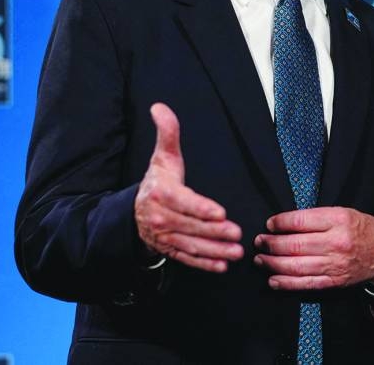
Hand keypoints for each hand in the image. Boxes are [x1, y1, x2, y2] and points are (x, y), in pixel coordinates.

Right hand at [134, 103, 243, 272]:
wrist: (135, 211)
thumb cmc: (157, 181)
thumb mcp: (162, 157)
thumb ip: (167, 133)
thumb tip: (159, 107)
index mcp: (159, 192)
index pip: (182, 201)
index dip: (201, 209)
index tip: (220, 213)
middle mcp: (158, 216)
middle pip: (189, 226)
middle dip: (214, 232)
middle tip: (237, 234)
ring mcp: (163, 235)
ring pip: (190, 244)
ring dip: (214, 251)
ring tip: (235, 252)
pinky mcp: (168, 249)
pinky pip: (186, 258)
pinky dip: (204, 264)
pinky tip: (221, 266)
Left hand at [253, 207, 373, 289]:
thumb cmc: (359, 228)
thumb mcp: (340, 212)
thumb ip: (314, 217)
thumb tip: (282, 223)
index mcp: (337, 220)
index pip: (300, 221)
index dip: (280, 223)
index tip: (269, 224)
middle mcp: (336, 243)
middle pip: (295, 245)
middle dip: (271, 244)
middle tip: (259, 242)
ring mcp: (335, 264)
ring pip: (296, 266)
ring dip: (273, 264)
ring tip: (260, 259)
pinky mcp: (334, 281)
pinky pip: (306, 283)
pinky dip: (286, 283)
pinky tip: (272, 280)